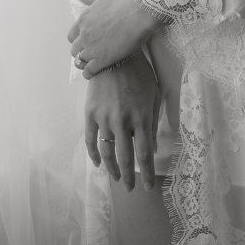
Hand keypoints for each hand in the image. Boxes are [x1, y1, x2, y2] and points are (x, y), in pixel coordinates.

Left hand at [68, 0, 162, 76]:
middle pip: (75, 49)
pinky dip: (90, 73)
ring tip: (96, 62)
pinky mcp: (102, 59)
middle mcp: (84, 34)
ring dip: (87, 62)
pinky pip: (88, 71)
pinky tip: (97, 71)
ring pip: (80, 61)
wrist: (143, 10)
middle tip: (95, 51)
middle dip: (83, 51)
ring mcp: (92, 48)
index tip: (89, 40)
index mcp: (84, 19)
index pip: (72, 36)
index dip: (80, 39)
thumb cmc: (128, 0)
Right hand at [85, 54, 161, 191]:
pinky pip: (91, 140)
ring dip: (112, 169)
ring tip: (116, 177)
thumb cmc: (140, 73)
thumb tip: (152, 146)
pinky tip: (99, 163)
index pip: (144, 154)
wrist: (115, 56)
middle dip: (128, 177)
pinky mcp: (90, 114)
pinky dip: (94, 155)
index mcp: (142, 117)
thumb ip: (154, 120)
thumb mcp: (154, 94)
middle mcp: (123, 121)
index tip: (149, 186)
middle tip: (129, 188)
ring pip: (107, 153)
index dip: (147, 173)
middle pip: (125, 158)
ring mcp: (104, 119)